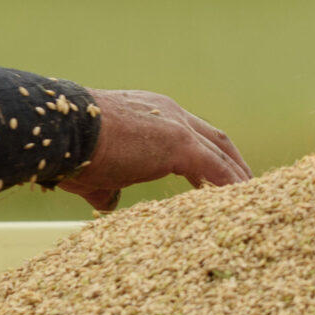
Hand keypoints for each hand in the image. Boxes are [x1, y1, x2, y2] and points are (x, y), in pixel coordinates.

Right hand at [56, 89, 249, 213]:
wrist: (64, 130)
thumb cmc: (72, 149)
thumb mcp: (95, 170)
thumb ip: (109, 185)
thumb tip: (108, 202)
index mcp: (150, 111)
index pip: (190, 132)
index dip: (206, 155)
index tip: (216, 178)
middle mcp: (168, 112)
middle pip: (213, 137)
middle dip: (231, 162)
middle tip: (244, 187)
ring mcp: (176, 125)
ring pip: (219, 152)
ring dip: (237, 176)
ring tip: (250, 199)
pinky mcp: (180, 143)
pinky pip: (217, 168)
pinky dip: (232, 185)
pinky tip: (242, 201)